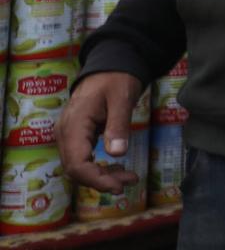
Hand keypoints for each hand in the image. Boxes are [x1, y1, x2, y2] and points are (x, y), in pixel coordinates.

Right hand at [56, 72, 145, 192]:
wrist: (109, 67)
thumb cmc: (115, 79)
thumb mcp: (121, 99)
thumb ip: (118, 125)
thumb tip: (117, 154)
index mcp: (73, 125)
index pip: (77, 164)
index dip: (96, 179)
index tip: (118, 186)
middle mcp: (65, 133)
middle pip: (75, 169)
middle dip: (101, 180)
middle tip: (129, 181)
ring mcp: (68, 135)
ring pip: (78, 167)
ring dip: (101, 176)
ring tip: (128, 177)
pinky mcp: (75, 137)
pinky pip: (82, 159)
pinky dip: (98, 168)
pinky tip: (117, 168)